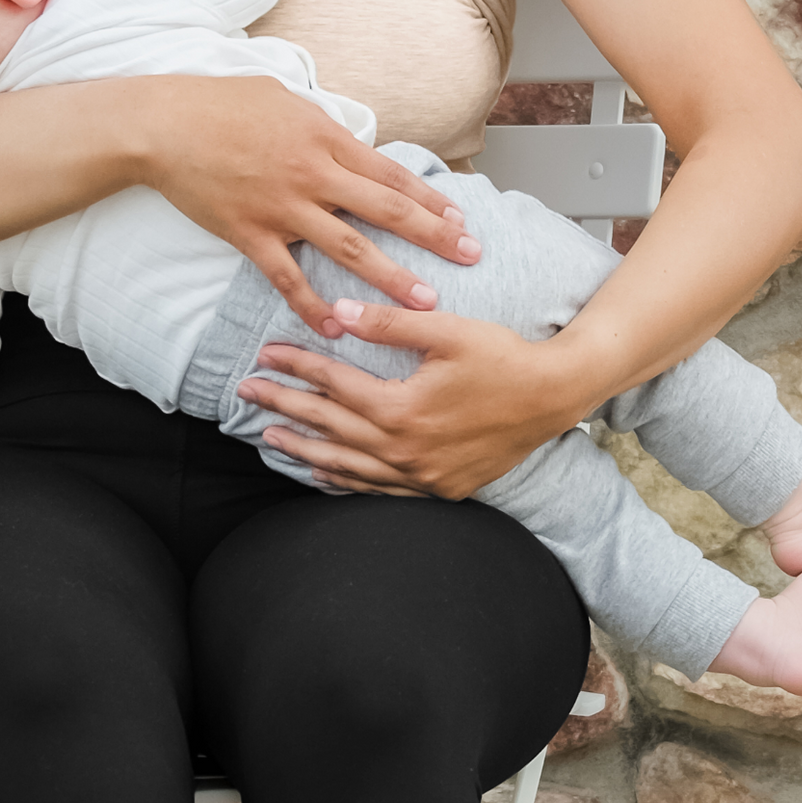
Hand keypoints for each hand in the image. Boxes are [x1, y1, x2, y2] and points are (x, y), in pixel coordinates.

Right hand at [137, 76, 480, 332]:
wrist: (163, 125)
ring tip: (425, 302)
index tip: (460, 219)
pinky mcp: (250, 234)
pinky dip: (312, 304)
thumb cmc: (222, 103)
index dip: (430, 198)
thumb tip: (350, 142)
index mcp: (325, 138)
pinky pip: (288, 277)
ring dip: (390, 278)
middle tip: (470, 257)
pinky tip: (336, 326)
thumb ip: (323, 126)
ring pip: (349, 249)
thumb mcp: (285, 98)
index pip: (391, 173)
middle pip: (385, 211)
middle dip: (433, 236)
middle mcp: (312, 175)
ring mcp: (282, 208)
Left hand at [233, 299, 587, 496]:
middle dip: (284, 408)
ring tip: (270, 438)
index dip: (296, 367)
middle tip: (247, 393)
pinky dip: (346, 482)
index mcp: (402, 409)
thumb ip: (390, 324)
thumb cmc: (503, 357)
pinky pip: (379, 491)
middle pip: (330, 427)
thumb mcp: (446, 330)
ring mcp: (421, 477)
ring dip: (305, 451)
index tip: (265, 354)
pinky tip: (325, 475)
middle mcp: (405, 451)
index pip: (334, 386)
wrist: (554, 397)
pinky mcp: (439, 489)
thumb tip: (340, 312)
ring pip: (348, 467)